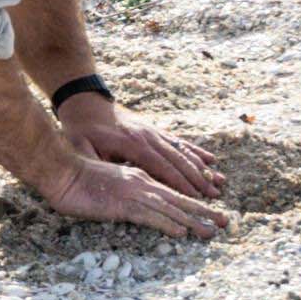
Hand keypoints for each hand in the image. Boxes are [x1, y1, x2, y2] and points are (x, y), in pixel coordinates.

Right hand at [40, 153, 224, 242]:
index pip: (171, 192)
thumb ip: (123, 193)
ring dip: (193, 220)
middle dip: (204, 212)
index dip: (192, 202)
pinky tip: (181, 232)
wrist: (61, 171)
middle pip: (179, 199)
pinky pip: (150, 216)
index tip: (209, 212)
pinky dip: (168, 223)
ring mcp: (134, 193)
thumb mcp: (107, 186)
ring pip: (171, 208)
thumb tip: (134, 204)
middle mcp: (142, 183)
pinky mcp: (123, 204)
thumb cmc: (78, 179)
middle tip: (225, 222)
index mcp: (138, 178)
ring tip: (212, 231)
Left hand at [71, 101, 228, 204]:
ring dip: (202, 168)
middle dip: (198, 180)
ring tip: (219, 182)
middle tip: (214, 197)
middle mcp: (148, 137)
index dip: (178, 183)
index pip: (160, 168)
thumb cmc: (81, 128)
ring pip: (183, 151)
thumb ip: (94, 164)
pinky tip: (211, 160)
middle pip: (178, 161)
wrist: (86, 101)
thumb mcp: (81, 147)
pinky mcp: (154, 129)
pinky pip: (179, 141)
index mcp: (131, 145)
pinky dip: (196, 151)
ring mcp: (153, 132)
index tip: (194, 198)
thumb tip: (103, 181)